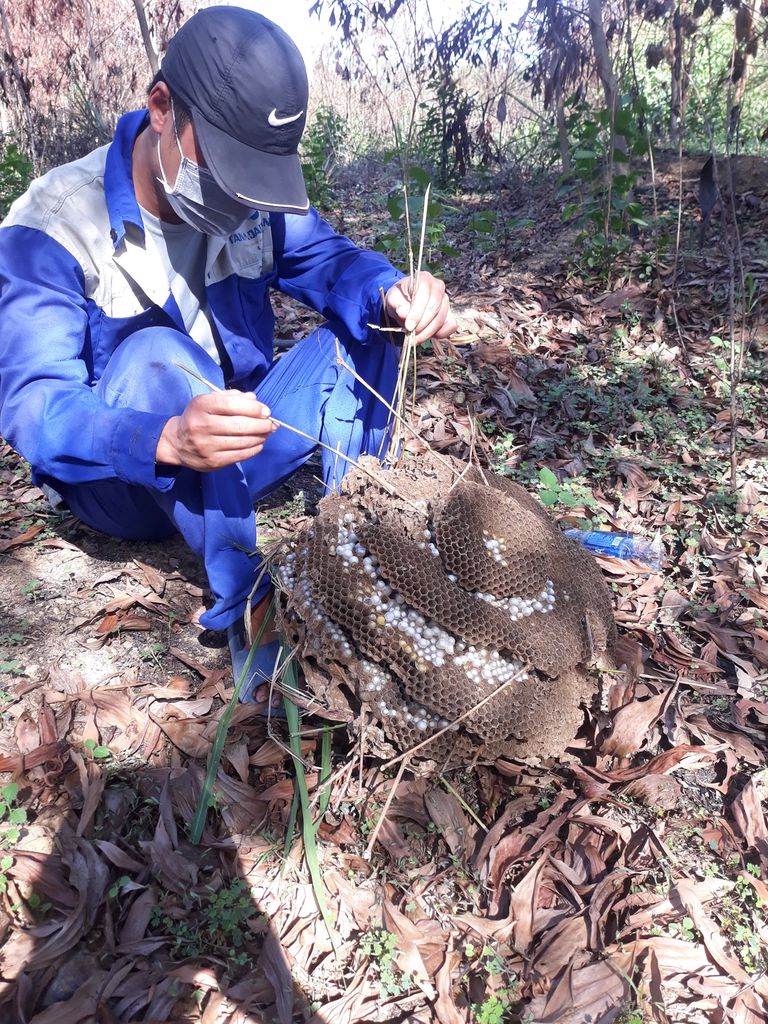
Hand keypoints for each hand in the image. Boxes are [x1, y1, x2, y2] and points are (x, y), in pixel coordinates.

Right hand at [156, 390, 276, 470]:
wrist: (177, 442)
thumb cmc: (199, 417)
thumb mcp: (209, 401)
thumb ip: (232, 397)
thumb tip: (255, 400)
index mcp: (201, 406)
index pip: (233, 404)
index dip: (254, 408)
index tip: (266, 411)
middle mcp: (202, 425)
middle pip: (240, 425)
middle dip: (262, 424)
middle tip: (271, 424)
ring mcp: (207, 446)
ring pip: (243, 441)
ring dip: (261, 437)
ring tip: (267, 433)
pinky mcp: (213, 461)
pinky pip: (240, 455)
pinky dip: (254, 449)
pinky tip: (259, 443)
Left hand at [384, 272, 456, 344]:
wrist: (404, 303)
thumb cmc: (399, 299)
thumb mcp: (392, 299)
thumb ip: (397, 304)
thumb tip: (404, 313)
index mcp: (424, 279)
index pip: (424, 296)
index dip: (417, 313)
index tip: (408, 326)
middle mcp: (438, 287)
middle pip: (434, 308)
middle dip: (422, 325)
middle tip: (411, 335)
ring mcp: (446, 300)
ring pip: (442, 319)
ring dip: (428, 332)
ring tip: (415, 338)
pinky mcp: (450, 313)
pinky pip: (451, 325)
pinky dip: (441, 334)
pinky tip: (427, 335)